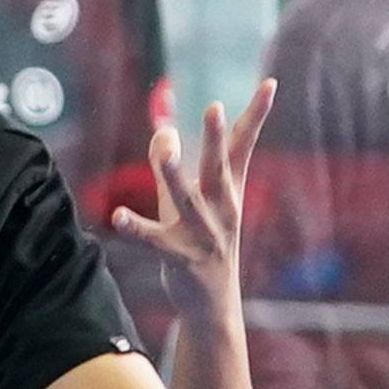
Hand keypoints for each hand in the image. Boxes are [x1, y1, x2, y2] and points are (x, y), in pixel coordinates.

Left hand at [106, 77, 273, 333]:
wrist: (214, 305)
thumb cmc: (200, 243)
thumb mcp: (186, 202)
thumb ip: (171, 166)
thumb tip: (161, 131)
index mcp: (228, 192)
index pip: (243, 147)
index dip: (256, 115)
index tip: (270, 83)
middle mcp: (223, 211)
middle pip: (218, 169)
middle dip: (216, 139)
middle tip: (214, 107)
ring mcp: (205, 236)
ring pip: (189, 201)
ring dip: (176, 175)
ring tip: (166, 150)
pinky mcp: (182, 260)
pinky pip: (156, 242)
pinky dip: (137, 229)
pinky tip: (118, 215)